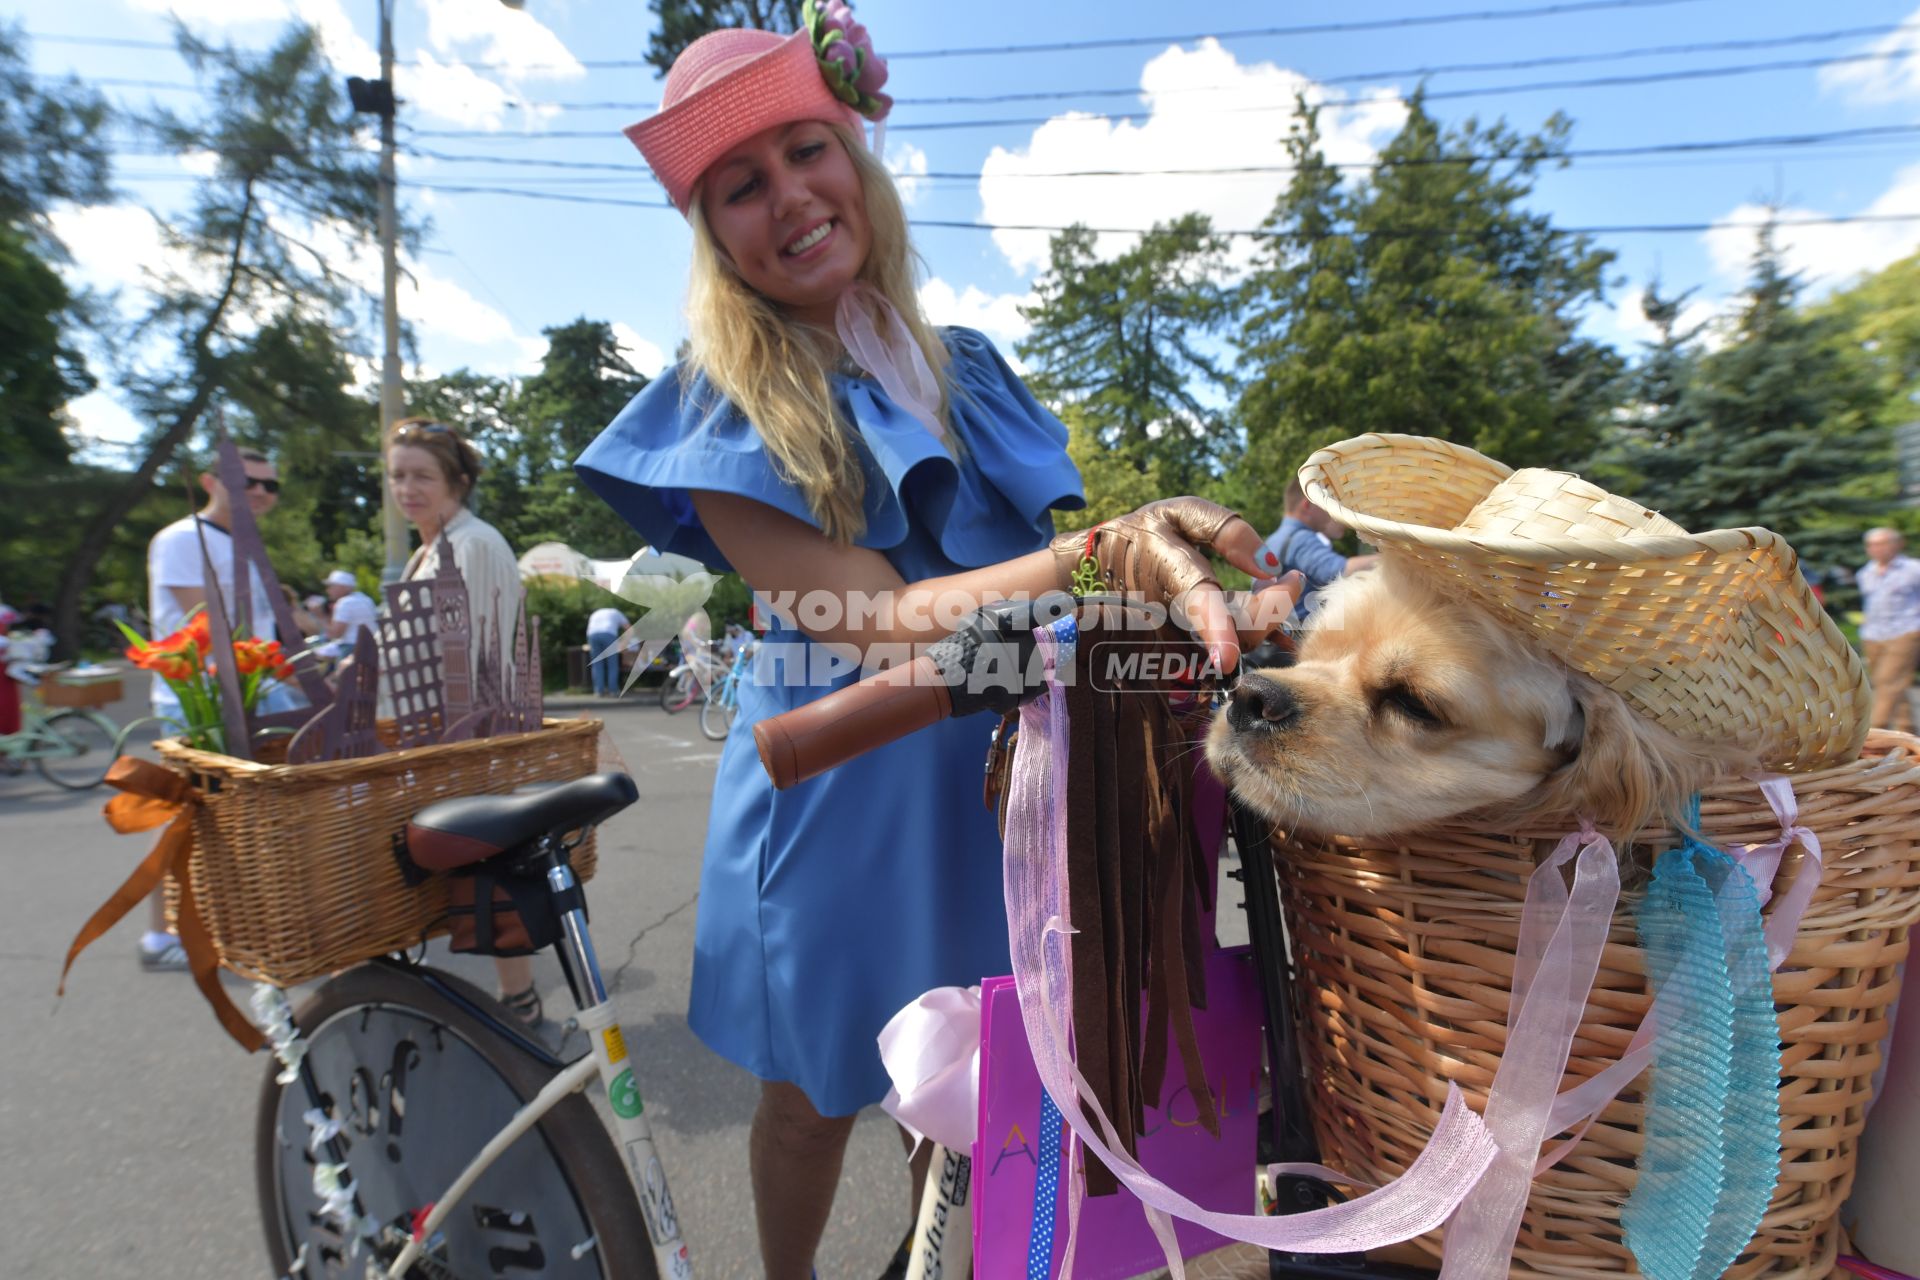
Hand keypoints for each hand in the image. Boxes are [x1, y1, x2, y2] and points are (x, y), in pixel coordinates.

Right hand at [1049, 497, 1298, 672]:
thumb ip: (1227, 531)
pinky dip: (1257, 626)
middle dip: (1275, 608)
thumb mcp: (1179, 513)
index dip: (1214, 631)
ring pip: (1238, 642)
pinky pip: (1232, 646)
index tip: (1227, 658)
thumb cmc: (1144, 534)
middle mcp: (1174, 616)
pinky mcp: (1189, 649)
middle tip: (1294, 578)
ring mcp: (1181, 638)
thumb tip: (1271, 565)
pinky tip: (1264, 601)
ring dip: (1269, 617)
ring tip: (1277, 584)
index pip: (1197, 605)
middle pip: (1235, 632)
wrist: (1097, 571)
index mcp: (1171, 575)